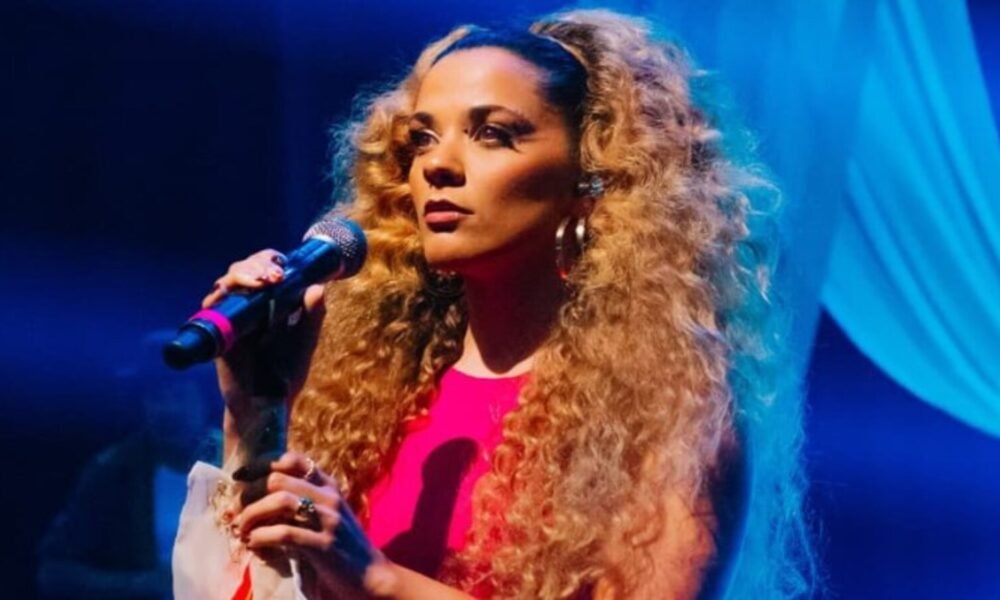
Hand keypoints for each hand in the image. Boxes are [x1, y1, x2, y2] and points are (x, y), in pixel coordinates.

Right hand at [201, 249, 326, 406]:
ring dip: (243, 275)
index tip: (283, 264)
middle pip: (244, 269)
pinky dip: (220, 297)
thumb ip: (312, 317)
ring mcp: (231, 317)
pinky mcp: (218, 333)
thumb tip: (318, 287)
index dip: (269, 259)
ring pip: (227, 282)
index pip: (264, 268)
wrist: (267, 404)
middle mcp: (248, 305)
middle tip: (274, 275)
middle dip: (257, 264)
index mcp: (270, 302)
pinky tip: (233, 295)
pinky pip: (212, 308)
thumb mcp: (305, 341)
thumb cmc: (287, 372)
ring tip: (262, 282)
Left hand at [233, 452, 396, 594]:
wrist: (372, 576)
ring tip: (242, 529)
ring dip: (252, 515)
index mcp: (329, 485)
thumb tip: (260, 496)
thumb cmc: (344, 547)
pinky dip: (262, 537)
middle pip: (278, 479)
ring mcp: (329, 519)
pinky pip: (285, 533)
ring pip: (279, 502)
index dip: (260, 464)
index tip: (240, 477)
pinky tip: (254, 544)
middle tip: (237, 512)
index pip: (291, 459)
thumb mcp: (327, 515)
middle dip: (249, 494)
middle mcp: (329, 497)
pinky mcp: (324, 545)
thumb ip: (303, 500)